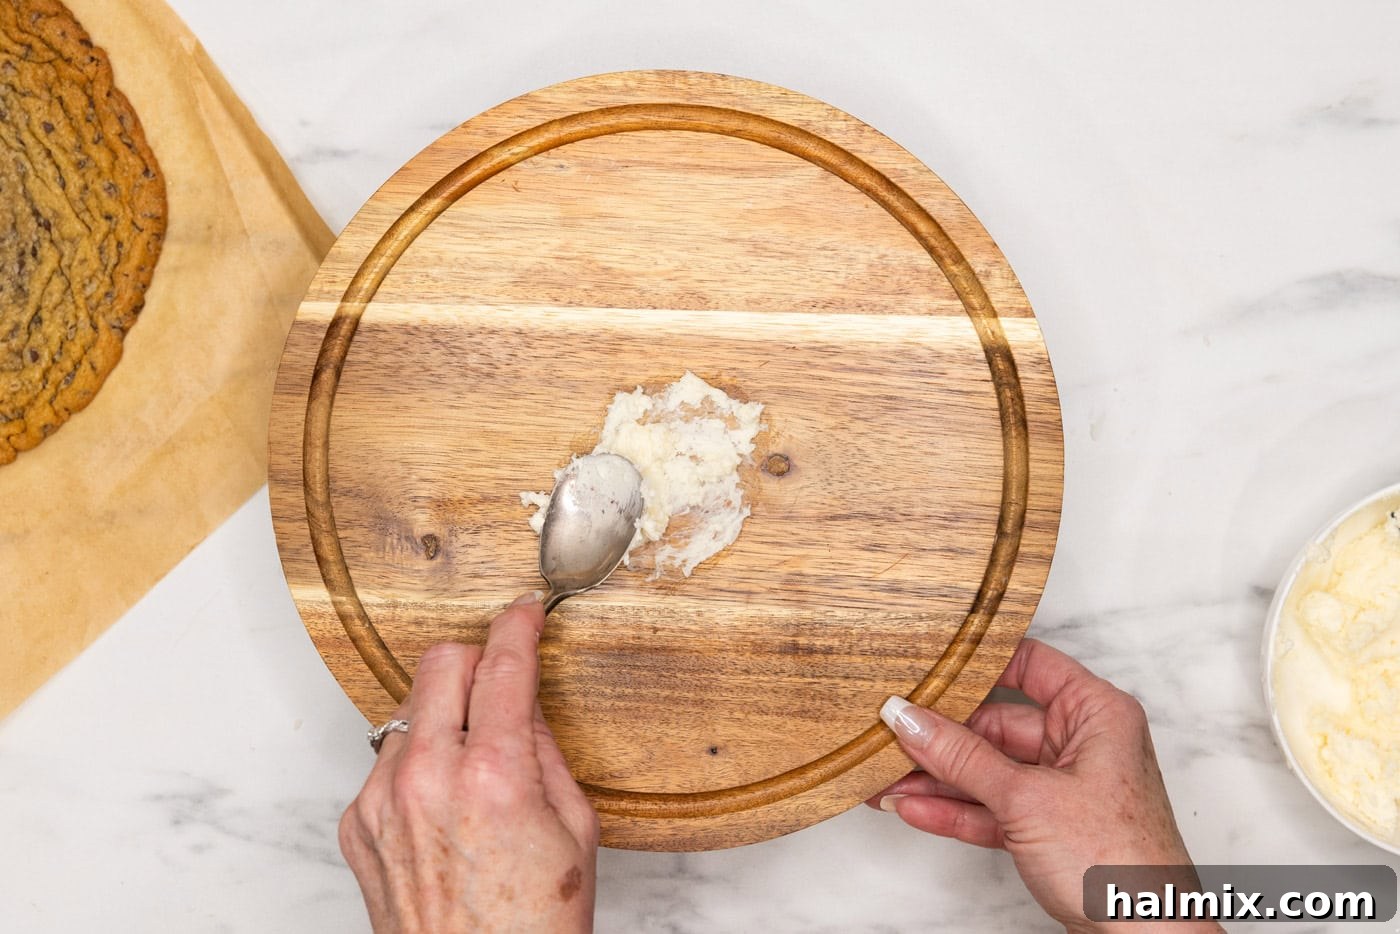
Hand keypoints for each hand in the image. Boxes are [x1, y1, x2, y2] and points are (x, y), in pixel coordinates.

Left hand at [339, 592, 598, 932]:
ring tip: (475, 764)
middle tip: (500, 681)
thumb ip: (546, 751)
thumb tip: (523, 704)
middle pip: (439, 664)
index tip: (524, 613)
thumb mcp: (575, 829)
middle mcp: (426, 779)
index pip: (502, 666)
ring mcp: (381, 801)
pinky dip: (418, 763)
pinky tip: (445, 804)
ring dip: (444, 714)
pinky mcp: (356, 824)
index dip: (517, 627)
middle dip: (475, 659)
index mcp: (492, 776)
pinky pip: (387, 761)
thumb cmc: (533, 924)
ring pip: (409, 710)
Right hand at [870, 638, 1216, 932]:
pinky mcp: (1050, 826)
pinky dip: (955, 810)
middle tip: (889, 733)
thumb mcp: (1027, 799)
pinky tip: (912, 807)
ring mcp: (1065, 786)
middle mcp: (1083, 742)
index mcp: (1096, 713)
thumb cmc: (1121, 865)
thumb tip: (912, 721)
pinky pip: (992, 807)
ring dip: (937, 778)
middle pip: (997, 722)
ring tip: (885, 777)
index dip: (978, 660)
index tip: (928, 661)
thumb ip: (963, 758)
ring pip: (988, 769)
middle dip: (940, 736)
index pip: (1029, 662)